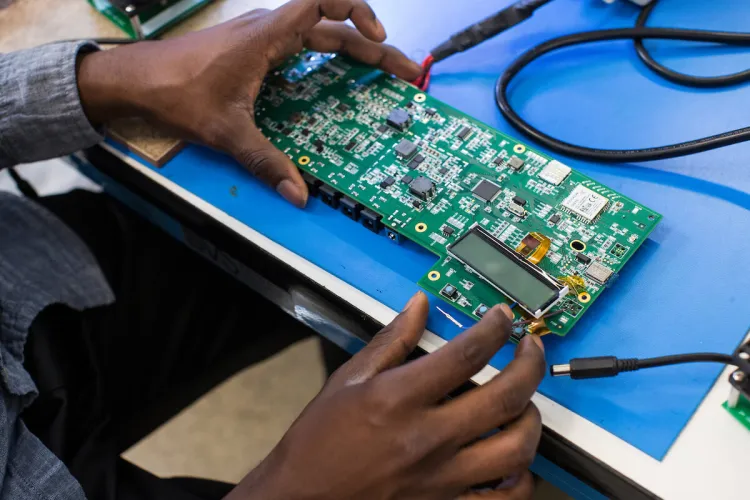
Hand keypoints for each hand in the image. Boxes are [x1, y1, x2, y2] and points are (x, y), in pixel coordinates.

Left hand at [76, 0, 422, 206]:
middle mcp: (268, 30)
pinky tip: (329, 83)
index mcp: (268, 35)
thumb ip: (265, 161)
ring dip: (349, 53)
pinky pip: (297, 48)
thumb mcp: (226, 130)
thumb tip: (297, 191)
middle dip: (371, 49)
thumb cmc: (173, 91)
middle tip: (403, 74)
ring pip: (316, 37)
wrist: (133, 81)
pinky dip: (321, 61)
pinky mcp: (250, 51)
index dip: (359, 14)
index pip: (324, 2)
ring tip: (376, 76)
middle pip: (332, 28)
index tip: (380, 41)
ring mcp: (259, 39)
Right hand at [227, 292, 545, 499]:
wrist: (299, 499)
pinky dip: (520, 478)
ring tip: (525, 403)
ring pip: (516, 448)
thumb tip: (417, 308)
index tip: (501, 320)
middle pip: (506, 395)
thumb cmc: (317, 445)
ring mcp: (442, 477)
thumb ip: (390, 342)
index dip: (494, 329)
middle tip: (529, 349)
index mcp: (399, 400)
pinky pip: (503, 498)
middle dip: (530, 363)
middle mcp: (427, 438)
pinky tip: (512, 459)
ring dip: (531, 419)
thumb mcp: (347, 381)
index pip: (467, 354)